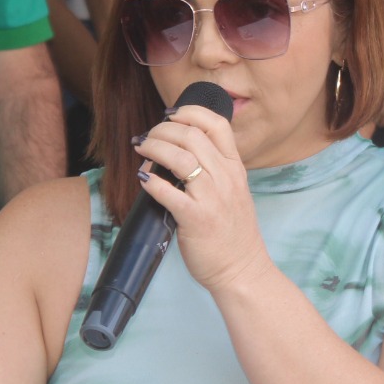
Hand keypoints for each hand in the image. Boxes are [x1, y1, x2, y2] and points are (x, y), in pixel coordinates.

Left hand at [131, 105, 274, 294]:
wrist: (242, 271)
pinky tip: (143, 179)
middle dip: (162, 130)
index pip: (217, 124)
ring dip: (154, 148)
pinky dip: (152, 182)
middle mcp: (226, 178)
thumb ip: (211, 170)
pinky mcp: (196, 220)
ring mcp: (212, 198)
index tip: (169, 115)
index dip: (190, 112)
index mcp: (235, 168)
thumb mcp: (232, 192)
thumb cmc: (232, 233)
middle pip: (192, 135)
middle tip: (147, 137)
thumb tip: (172, 153)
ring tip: (140, 149)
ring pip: (180, 158)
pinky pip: (169, 193)